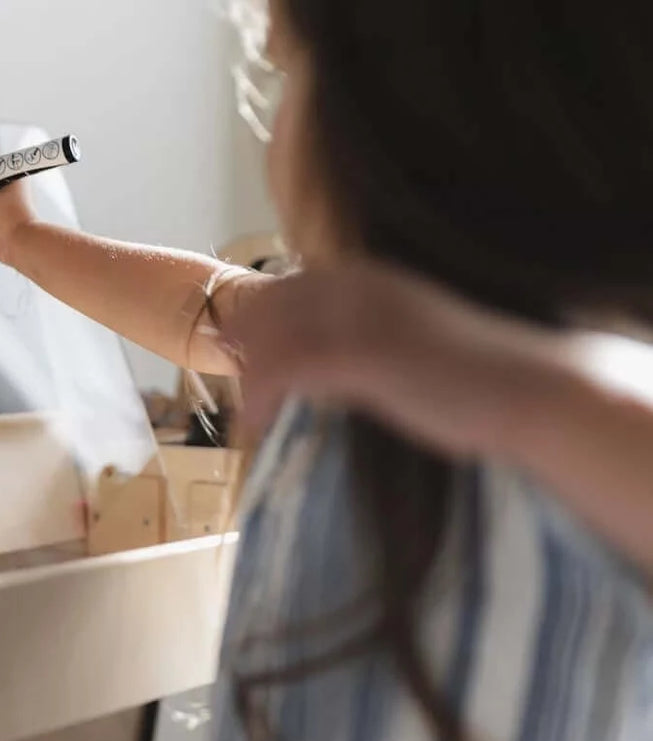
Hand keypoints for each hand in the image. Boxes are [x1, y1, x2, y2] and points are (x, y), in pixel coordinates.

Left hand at [221, 262, 540, 456]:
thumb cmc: (476, 378)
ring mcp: (359, 317)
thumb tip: (317, 366)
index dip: (257, 326)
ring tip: (254, 417)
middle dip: (244, 351)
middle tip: (249, 397)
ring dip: (249, 379)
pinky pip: (282, 369)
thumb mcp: (407, 340)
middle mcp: (359, 286)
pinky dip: (260, 398)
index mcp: (370, 277)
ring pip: (266, 336)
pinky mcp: (362, 355)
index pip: (283, 287)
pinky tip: (260, 425)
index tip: (247, 365)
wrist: (534, 391)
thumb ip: (362, 340)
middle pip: (263, 307)